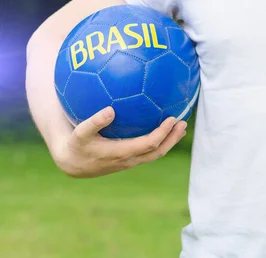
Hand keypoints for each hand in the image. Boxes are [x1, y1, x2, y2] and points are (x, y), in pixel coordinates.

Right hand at [51, 107, 187, 177]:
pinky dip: (161, 142)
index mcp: (121, 153)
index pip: (149, 144)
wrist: (73, 165)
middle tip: (183, 123)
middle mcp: (129, 159)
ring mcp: (131, 162)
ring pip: (156, 154)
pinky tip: (165, 130)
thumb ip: (94, 122)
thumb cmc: (76, 145)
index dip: (163, 133)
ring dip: (170, 141)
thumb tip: (110, 110)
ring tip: (181, 127)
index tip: (172, 119)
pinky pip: (150, 152)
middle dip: (173, 138)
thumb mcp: (80, 133)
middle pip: (158, 151)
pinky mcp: (130, 160)